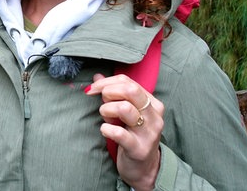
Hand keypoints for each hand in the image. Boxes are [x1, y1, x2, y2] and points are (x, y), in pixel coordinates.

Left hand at [85, 73, 163, 190]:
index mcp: (152, 103)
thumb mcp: (126, 112)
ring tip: (105, 117)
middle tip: (102, 103)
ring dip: (107, 110)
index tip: (92, 89)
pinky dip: (106, 128)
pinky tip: (105, 130)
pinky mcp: (139, 149)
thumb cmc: (132, 136)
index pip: (128, 81)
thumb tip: (97, 77)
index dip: (106, 82)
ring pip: (125, 108)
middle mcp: (154, 115)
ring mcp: (149, 132)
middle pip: (130, 90)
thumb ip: (114, 93)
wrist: (143, 168)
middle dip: (108, 92)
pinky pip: (119, 133)